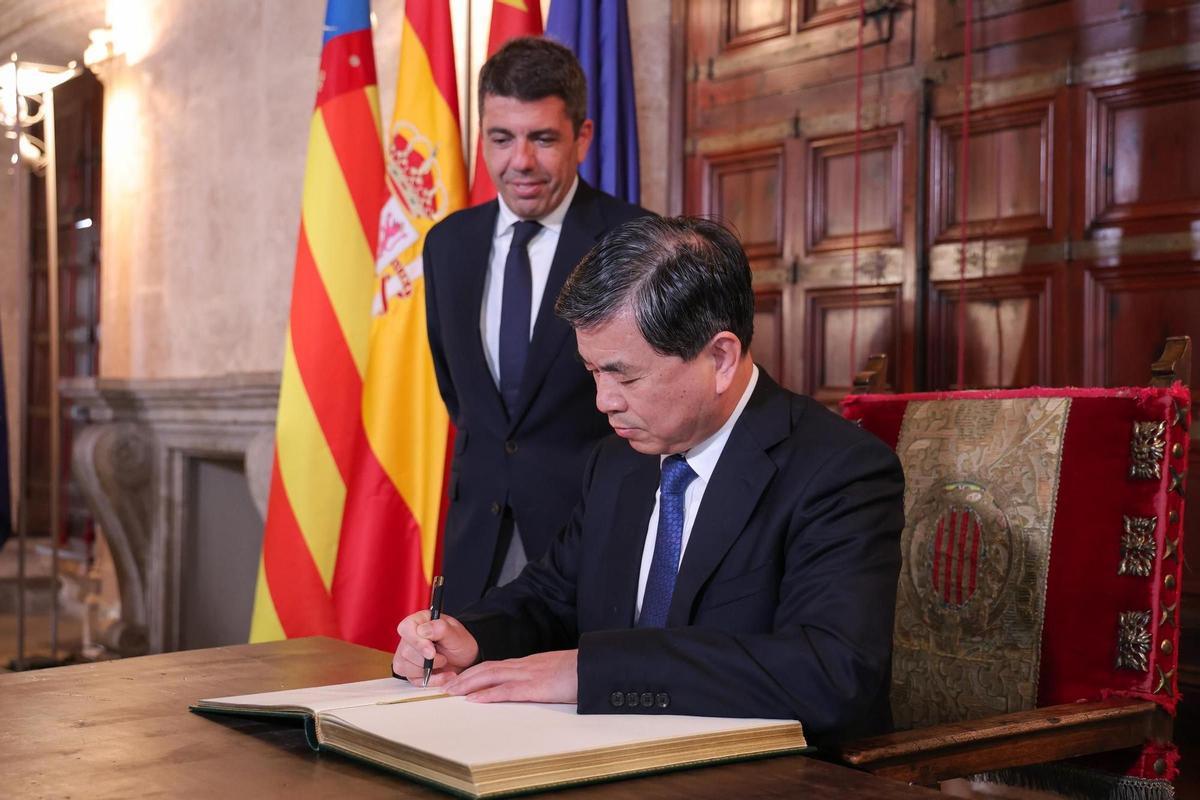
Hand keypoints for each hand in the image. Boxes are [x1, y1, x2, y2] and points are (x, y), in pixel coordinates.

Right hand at [392, 610, 479, 685]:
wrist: (465, 659)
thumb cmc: (460, 642)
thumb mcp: (456, 634)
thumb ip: (441, 629)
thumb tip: (423, 630)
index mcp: (419, 622)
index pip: (406, 628)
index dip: (417, 642)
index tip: (432, 652)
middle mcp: (410, 638)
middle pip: (406, 651)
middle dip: (427, 659)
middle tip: (444, 657)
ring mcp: (407, 656)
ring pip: (405, 667)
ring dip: (428, 669)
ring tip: (443, 662)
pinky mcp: (410, 672)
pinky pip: (413, 680)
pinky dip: (431, 680)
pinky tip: (443, 674)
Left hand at [445, 649, 577, 703]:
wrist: (594, 667)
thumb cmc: (579, 671)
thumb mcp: (554, 672)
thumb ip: (540, 677)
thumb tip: (532, 685)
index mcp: (528, 663)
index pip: (495, 665)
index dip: (475, 672)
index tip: (460, 679)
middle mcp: (523, 666)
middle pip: (486, 668)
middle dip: (464, 677)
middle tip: (446, 686)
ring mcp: (528, 675)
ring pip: (490, 676)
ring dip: (468, 684)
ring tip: (451, 692)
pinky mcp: (535, 688)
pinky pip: (506, 691)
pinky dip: (488, 695)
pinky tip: (474, 699)